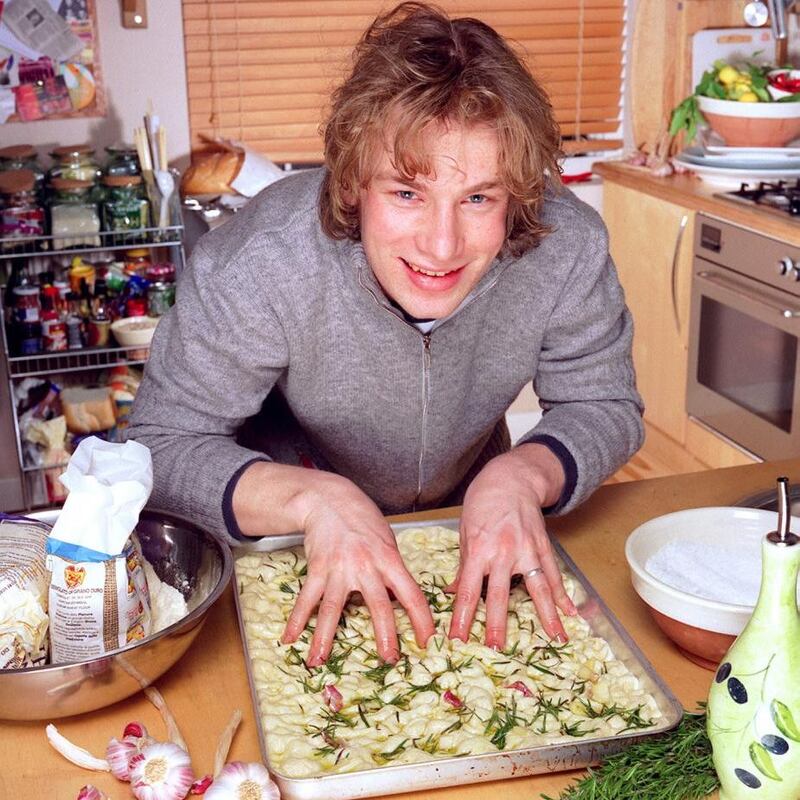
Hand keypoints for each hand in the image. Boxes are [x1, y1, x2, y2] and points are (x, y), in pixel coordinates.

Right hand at [280, 472, 434, 665]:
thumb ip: (393, 570)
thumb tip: (399, 601)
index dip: (421, 618)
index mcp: (389, 558)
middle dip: (384, 634)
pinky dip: (297, 620)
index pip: (411, 593)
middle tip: (389, 659)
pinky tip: (290, 638)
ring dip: (325, 637)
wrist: (330, 500)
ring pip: (334, 608)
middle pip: (378, 604)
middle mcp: (366, 565)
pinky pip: (307, 599)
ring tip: (320, 661)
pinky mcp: (317, 568)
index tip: (427, 641)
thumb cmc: (363, 521)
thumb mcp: (387, 542)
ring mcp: (339, 568)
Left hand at [447, 444, 576, 649]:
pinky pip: (554, 575)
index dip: (463, 617)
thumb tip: (453, 593)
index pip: (469, 591)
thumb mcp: (465, 533)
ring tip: (556, 638)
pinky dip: (563, 595)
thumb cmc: (482, 504)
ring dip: (547, 614)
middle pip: (500, 595)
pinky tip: (572, 613)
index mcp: (479, 550)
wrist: (510, 479)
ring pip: (537, 587)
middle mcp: (503, 552)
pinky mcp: (543, 547)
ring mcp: (527, 550)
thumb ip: (463, 566)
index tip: (457, 639)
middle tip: (496, 649)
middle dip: (497, 624)